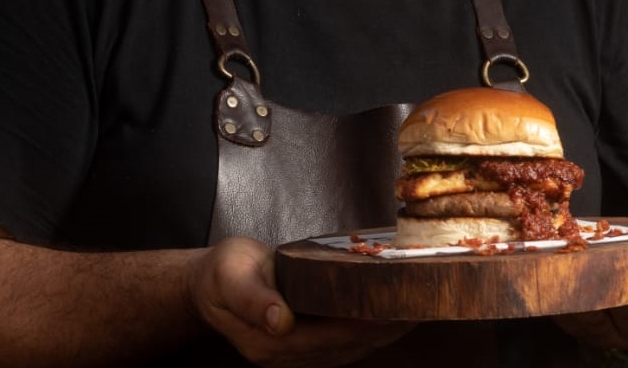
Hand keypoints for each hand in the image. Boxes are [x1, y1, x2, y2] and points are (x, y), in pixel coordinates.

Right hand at [186, 236, 413, 366]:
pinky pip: (341, 340)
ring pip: (348, 347)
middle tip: (418, 305)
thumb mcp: (230, 277)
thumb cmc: (221, 273)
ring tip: (415, 310)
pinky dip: (367, 329)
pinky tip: (387, 315)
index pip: (328, 339)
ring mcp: (294, 351)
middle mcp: (286, 353)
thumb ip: (253, 299)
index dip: (363, 326)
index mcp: (269, 341)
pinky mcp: (302, 341)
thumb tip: (280, 321)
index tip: (394, 310)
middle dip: (384, 330)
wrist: (208, 283)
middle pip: (345, 347)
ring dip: (382, 332)